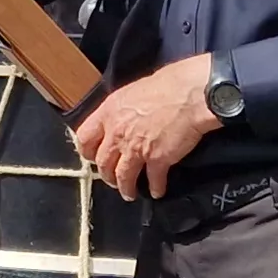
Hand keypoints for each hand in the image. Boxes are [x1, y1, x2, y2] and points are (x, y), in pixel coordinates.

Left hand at [70, 54, 223, 199]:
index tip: (93, 157)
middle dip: (107, 175)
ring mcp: (136, 149)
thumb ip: (123, 109)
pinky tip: (158, 191)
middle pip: (103, 163)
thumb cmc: (169, 84)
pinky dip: (155, 188)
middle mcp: (118, 133)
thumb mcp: (134, 91)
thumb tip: (125, 116)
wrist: (193, 94)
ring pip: (122, 177)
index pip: (84, 138)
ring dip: (126, 188)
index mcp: (109, 112)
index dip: (88, 151)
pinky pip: (152, 181)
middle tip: (113, 179)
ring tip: (130, 193)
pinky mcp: (158, 160)